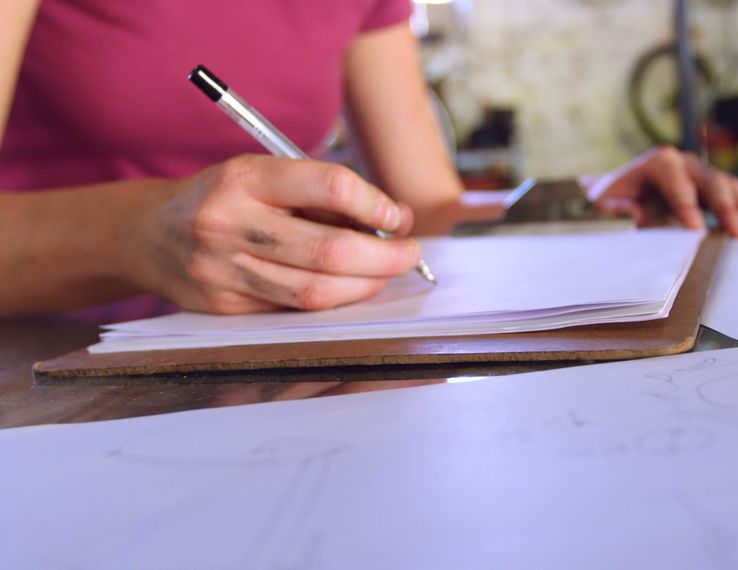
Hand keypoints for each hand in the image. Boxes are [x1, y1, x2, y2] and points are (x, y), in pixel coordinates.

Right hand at [132, 155, 421, 313]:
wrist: (147, 233)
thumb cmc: (224, 197)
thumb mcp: (262, 174)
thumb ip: (321, 194)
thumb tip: (393, 220)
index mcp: (244, 178)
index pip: (330, 186)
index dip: (375, 204)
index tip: (397, 216)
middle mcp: (229, 223)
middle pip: (330, 251)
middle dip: (384, 257)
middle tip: (409, 253)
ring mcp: (223, 271)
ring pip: (316, 292)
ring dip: (365, 286)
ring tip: (385, 272)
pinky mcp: (225, 306)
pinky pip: (294, 310)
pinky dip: (333, 300)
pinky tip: (349, 289)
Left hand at [585, 146, 737, 237]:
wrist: (622, 191)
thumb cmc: (614, 197)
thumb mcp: (605, 201)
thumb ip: (616, 207)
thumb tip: (635, 213)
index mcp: (659, 162)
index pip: (678, 182)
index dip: (688, 207)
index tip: (696, 231)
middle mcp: (684, 162)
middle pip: (710, 180)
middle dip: (724, 208)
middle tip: (735, 234)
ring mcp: (701, 172)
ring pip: (728, 185)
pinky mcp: (712, 186)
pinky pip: (734, 194)